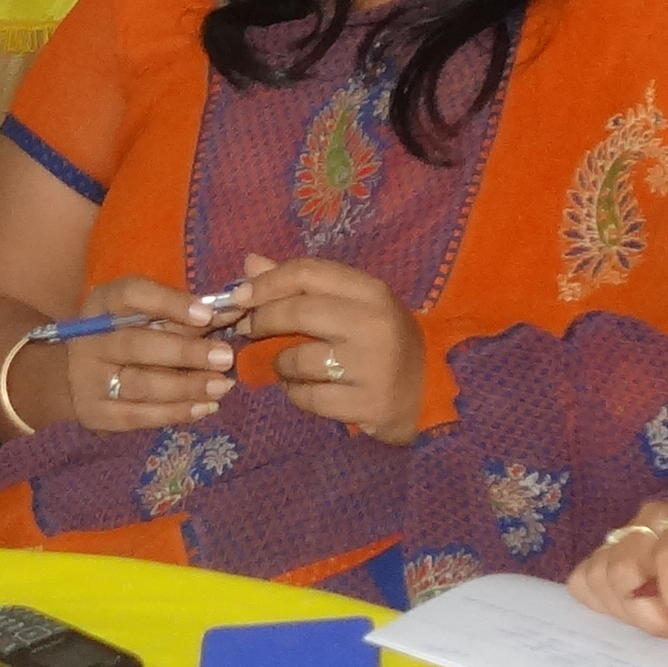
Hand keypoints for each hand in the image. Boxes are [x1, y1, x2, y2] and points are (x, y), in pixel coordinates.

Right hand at [40, 274, 233, 435]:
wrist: (78, 375)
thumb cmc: (124, 335)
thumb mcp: (145, 316)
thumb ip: (183, 315)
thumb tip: (231, 313)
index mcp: (102, 303)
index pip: (132, 295)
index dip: (169, 303)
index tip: (207, 315)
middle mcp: (88, 339)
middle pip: (137, 345)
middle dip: (186, 352)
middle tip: (226, 358)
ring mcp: (88, 378)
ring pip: (140, 384)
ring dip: (186, 386)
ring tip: (222, 385)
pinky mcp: (94, 413)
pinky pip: (138, 416)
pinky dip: (175, 413)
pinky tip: (204, 407)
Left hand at [220, 251, 422, 444]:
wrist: (429, 390)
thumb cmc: (382, 341)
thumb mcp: (353, 304)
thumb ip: (302, 284)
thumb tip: (250, 263)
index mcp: (370, 291)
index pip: (306, 272)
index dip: (265, 283)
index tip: (239, 297)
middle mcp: (373, 323)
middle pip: (297, 311)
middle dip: (262, 320)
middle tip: (248, 330)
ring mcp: (372, 365)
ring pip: (297, 358)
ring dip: (277, 362)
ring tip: (283, 365)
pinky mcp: (368, 403)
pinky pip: (308, 397)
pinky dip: (294, 393)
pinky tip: (300, 389)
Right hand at [568, 492, 667, 637]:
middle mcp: (652, 517)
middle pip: (624, 568)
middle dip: (652, 614)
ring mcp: (623, 534)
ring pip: (599, 578)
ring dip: (629, 614)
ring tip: (663, 622)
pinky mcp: (603, 556)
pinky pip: (583, 583)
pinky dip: (603, 606)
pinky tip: (637, 614)